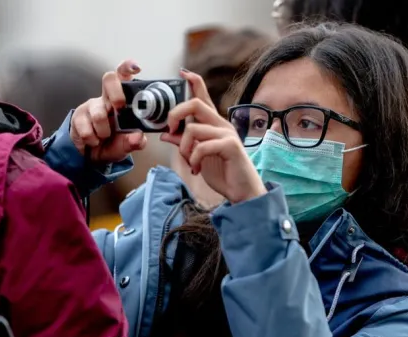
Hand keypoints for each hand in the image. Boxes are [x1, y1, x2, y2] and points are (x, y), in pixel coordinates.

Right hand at [70, 60, 146, 161]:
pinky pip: (86, 129)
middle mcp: (106, 99)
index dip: (128, 68)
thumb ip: (135, 142)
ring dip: (103, 131)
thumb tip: (138, 137)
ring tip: (104, 137)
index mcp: (121, 100)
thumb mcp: (127, 145)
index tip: (136, 68)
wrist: (91, 156)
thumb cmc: (112, 143)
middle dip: (116, 94)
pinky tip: (93, 140)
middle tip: (119, 110)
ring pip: (99, 114)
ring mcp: (91, 106)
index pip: (124, 77)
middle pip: (109, 80)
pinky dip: (92, 139)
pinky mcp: (77, 117)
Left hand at [160, 70, 266, 203]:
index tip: (183, 73)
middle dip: (175, 114)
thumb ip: (183, 143)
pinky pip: (201, 146)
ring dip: (183, 149)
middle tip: (169, 130)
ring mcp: (227, 134)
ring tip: (190, 162)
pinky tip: (197, 169)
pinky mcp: (230, 146)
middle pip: (194, 104)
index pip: (203, 97)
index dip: (194, 82)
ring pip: (192, 129)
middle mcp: (221, 124)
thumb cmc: (223, 173)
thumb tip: (165, 133)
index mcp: (214, 124)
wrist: (243, 192)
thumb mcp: (197, 157)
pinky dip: (193, 159)